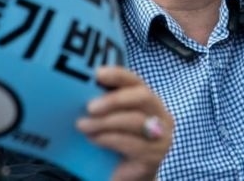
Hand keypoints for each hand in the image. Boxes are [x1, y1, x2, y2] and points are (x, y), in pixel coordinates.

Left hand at [76, 66, 173, 180]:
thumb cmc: (120, 144)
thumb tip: (81, 90)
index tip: (97, 73)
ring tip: (83, 125)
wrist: (129, 179)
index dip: (118, 74)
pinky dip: (110, 139)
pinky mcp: (155, 157)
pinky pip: (132, 144)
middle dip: (114, 99)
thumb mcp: (114, 120)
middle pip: (142, 96)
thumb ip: (107, 106)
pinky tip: (95, 140)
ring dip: (106, 122)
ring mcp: (161, 137)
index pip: (136, 80)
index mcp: (150, 101)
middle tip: (90, 107)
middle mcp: (161, 115)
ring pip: (136, 121)